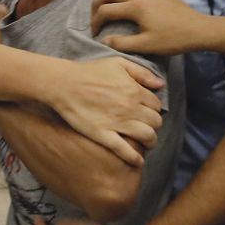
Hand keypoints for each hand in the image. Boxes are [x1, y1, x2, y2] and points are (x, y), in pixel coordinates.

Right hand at [44, 58, 162, 166]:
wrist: (64, 84)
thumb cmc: (89, 72)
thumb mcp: (118, 63)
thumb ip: (142, 73)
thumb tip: (161, 84)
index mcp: (134, 90)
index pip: (157, 105)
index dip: (154, 109)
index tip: (147, 112)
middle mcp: (130, 108)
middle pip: (155, 122)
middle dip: (154, 125)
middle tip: (146, 126)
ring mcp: (117, 123)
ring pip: (147, 136)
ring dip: (150, 141)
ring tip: (146, 142)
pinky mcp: (103, 135)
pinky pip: (125, 150)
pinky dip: (134, 158)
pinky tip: (138, 161)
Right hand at [91, 0, 209, 54]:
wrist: (198, 31)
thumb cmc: (172, 40)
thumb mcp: (146, 46)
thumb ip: (122, 43)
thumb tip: (104, 40)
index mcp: (135, 7)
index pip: (106, 10)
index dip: (96, 21)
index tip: (95, 32)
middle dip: (99, 2)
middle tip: (96, 14)